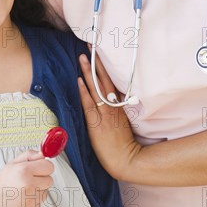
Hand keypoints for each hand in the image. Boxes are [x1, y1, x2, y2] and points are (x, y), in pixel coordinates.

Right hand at [0, 150, 53, 206]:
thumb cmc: (3, 180)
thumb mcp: (13, 163)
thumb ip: (30, 155)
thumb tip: (44, 155)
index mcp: (25, 170)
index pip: (49, 167)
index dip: (44, 167)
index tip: (39, 169)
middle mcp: (29, 185)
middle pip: (50, 180)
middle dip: (42, 179)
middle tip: (28, 180)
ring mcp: (31, 199)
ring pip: (46, 191)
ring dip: (38, 190)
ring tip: (24, 190)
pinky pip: (40, 202)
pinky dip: (34, 200)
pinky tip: (22, 199)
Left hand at [78, 51, 142, 180]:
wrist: (128, 160)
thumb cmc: (125, 144)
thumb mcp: (124, 121)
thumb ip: (117, 108)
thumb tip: (111, 96)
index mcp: (119, 105)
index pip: (111, 80)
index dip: (104, 66)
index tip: (98, 52)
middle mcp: (112, 105)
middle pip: (104, 79)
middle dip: (96, 62)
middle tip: (90, 47)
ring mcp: (105, 113)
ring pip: (96, 87)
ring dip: (88, 71)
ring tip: (82, 57)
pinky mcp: (97, 122)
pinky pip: (89, 103)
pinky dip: (84, 91)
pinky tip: (79, 80)